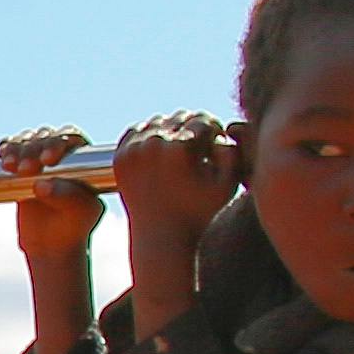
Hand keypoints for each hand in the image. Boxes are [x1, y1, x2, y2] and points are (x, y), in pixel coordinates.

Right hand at [0, 128, 101, 266]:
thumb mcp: (79, 215)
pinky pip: (9, 149)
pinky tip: (3, 160)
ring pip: (26, 140)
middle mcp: (62, 153)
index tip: (48, 160)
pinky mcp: (19, 166)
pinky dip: (5, 150)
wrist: (52, 243)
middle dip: (34, 148)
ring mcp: (39, 158)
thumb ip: (66, 198)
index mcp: (84, 159)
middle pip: (46, 136)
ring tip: (11, 167)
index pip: (71, 138)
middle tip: (27, 170)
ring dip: (17, 149)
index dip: (58, 143)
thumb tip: (41, 185)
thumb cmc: (74, 226)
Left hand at [110, 110, 241, 243]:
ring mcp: (132, 149)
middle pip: (180, 116)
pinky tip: (162, 152)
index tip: (216, 148)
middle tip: (200, 151)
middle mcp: (151, 143)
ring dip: (173, 131)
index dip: (215, 131)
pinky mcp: (120, 157)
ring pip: (158, 121)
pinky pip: (137, 131)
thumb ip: (233, 151)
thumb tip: (219, 131)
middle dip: (194, 130)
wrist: (160, 237)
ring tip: (182, 152)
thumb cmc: (200, 213)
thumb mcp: (227, 184)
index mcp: (178, 148)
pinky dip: (150, 136)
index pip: (203, 119)